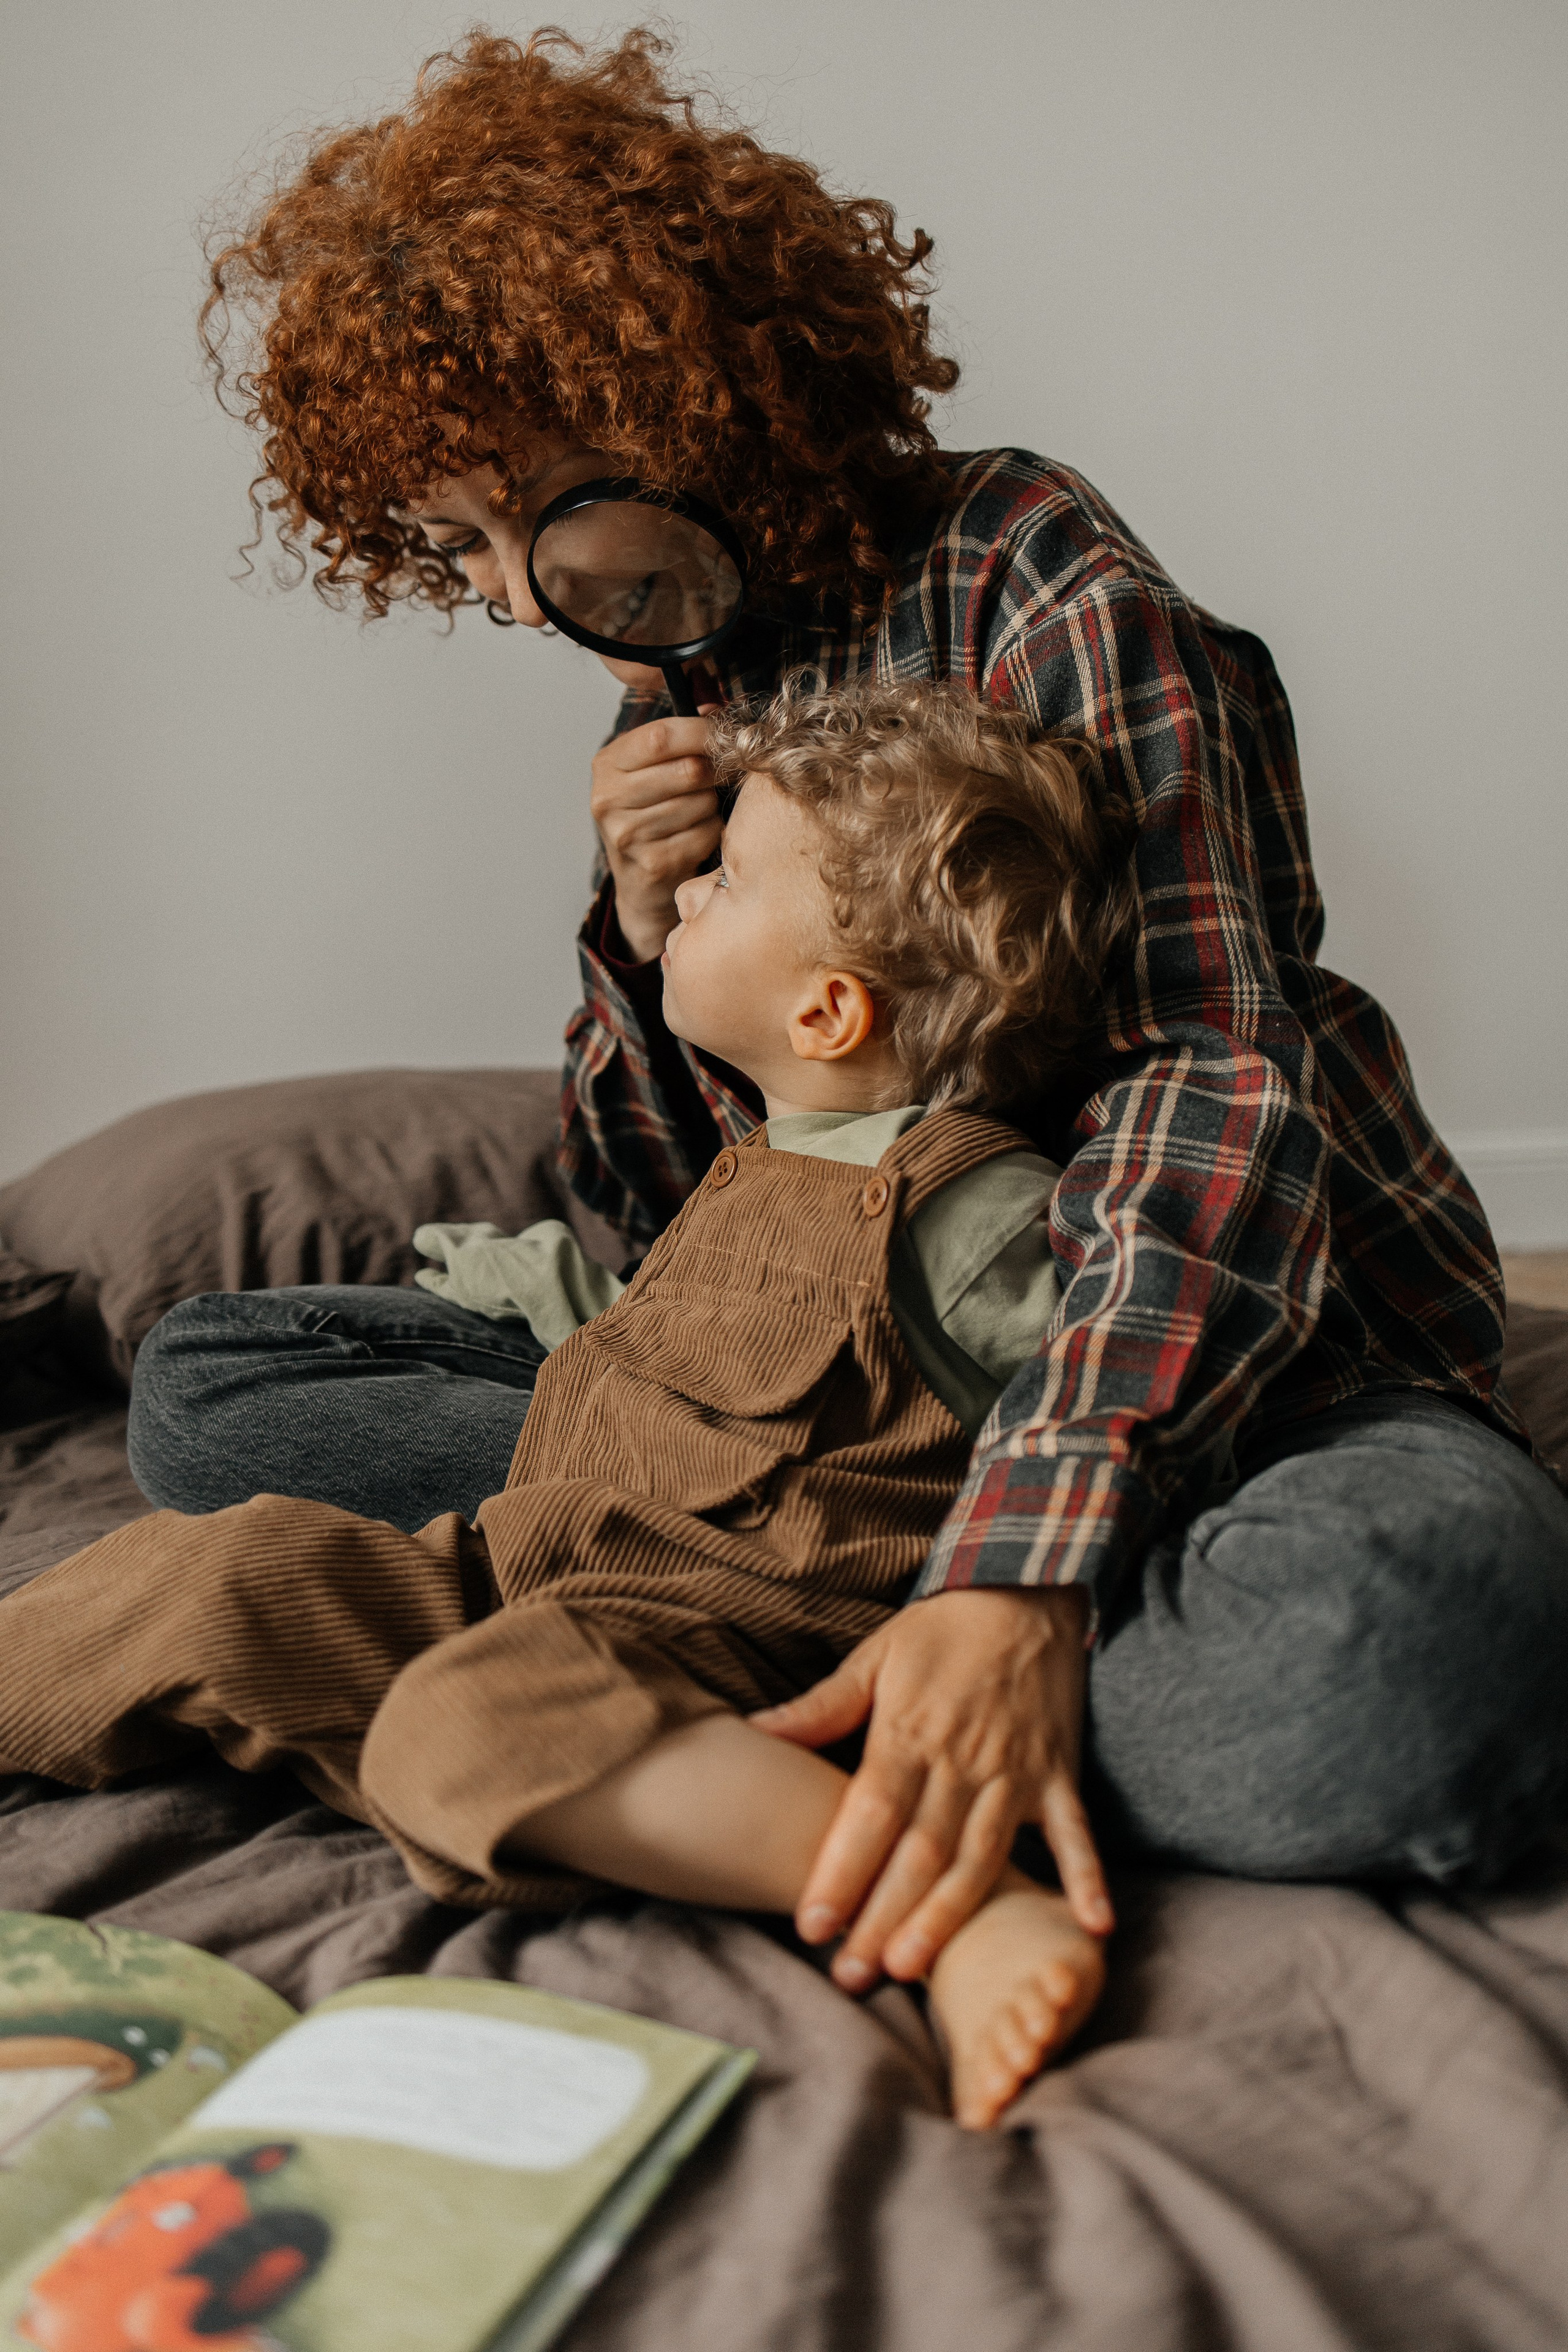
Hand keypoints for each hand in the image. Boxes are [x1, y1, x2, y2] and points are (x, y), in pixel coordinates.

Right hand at [591, 712, 720, 962]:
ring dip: (712, 805)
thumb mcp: (651, 769)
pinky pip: (704, 834)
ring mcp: (626, 834)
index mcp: (607, 764)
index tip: (724, 735)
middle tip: (719, 776)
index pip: (661, 737)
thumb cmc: (651, 813)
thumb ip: (678, 737)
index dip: (702, 732)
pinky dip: (711, 832)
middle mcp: (608, 798)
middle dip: (714, 771)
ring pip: (700, 803)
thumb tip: (716, 712)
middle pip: (687, 771)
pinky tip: (697, 835)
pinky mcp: (651, 864)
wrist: (639, 880)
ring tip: (699, 810)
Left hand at [751, 1587, 1111, 1988]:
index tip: (812, 1923)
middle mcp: (962, 1760)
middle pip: (919, 1851)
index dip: (842, 1870)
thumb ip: (820, 1707)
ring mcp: (1015, 1771)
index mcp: (909, 1732)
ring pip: (980, 1857)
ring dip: (949, 1916)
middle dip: (882, 1917)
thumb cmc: (943, 1630)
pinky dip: (1086, 1879)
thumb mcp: (876, 1657)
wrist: (1025, 1589)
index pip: (870, 1813)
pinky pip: (1076, 1834)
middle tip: (851, 1973)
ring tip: (914, 1968)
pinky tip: (1090, 1929)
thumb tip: (755, 1733)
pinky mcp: (1058, 1775)